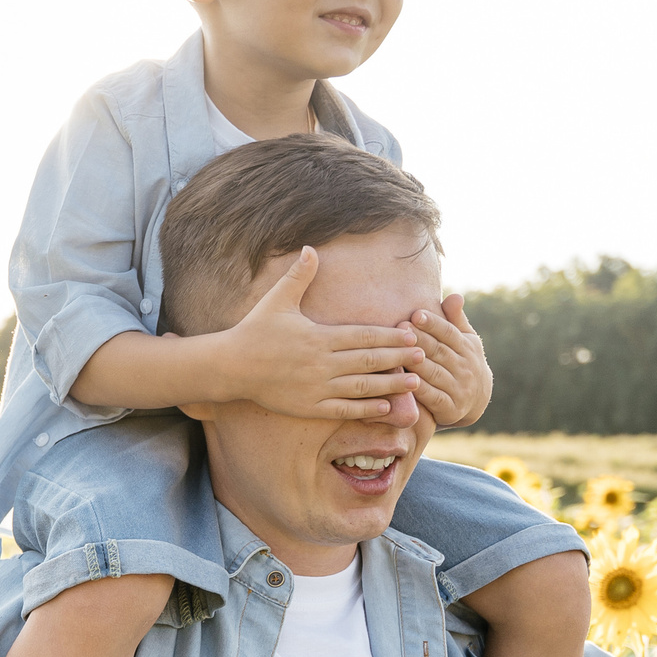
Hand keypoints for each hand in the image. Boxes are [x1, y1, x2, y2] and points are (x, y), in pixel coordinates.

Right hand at [210, 248, 424, 419]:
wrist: (230, 366)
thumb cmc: (254, 331)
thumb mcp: (277, 300)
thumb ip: (298, 276)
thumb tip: (310, 248)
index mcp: (318, 336)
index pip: (363, 336)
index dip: (390, 335)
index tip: (412, 333)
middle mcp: (321, 363)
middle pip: (369, 361)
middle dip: (399, 358)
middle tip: (425, 356)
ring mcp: (316, 387)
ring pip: (361, 387)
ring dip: (390, 385)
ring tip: (414, 382)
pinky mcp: (308, 406)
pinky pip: (343, 409)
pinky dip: (365, 409)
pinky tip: (385, 406)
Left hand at [407, 294, 491, 428]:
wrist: (477, 401)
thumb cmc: (462, 362)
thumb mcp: (465, 340)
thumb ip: (455, 319)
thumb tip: (455, 295)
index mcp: (467, 347)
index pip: (449, 333)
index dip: (434, 324)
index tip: (416, 313)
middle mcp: (466, 368)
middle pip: (440, 351)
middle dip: (420, 338)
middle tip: (400, 326)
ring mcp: (459, 389)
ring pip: (435, 373)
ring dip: (417, 363)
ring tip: (398, 352)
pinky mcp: (450, 409)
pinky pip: (433, 398)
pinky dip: (419, 390)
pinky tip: (404, 381)